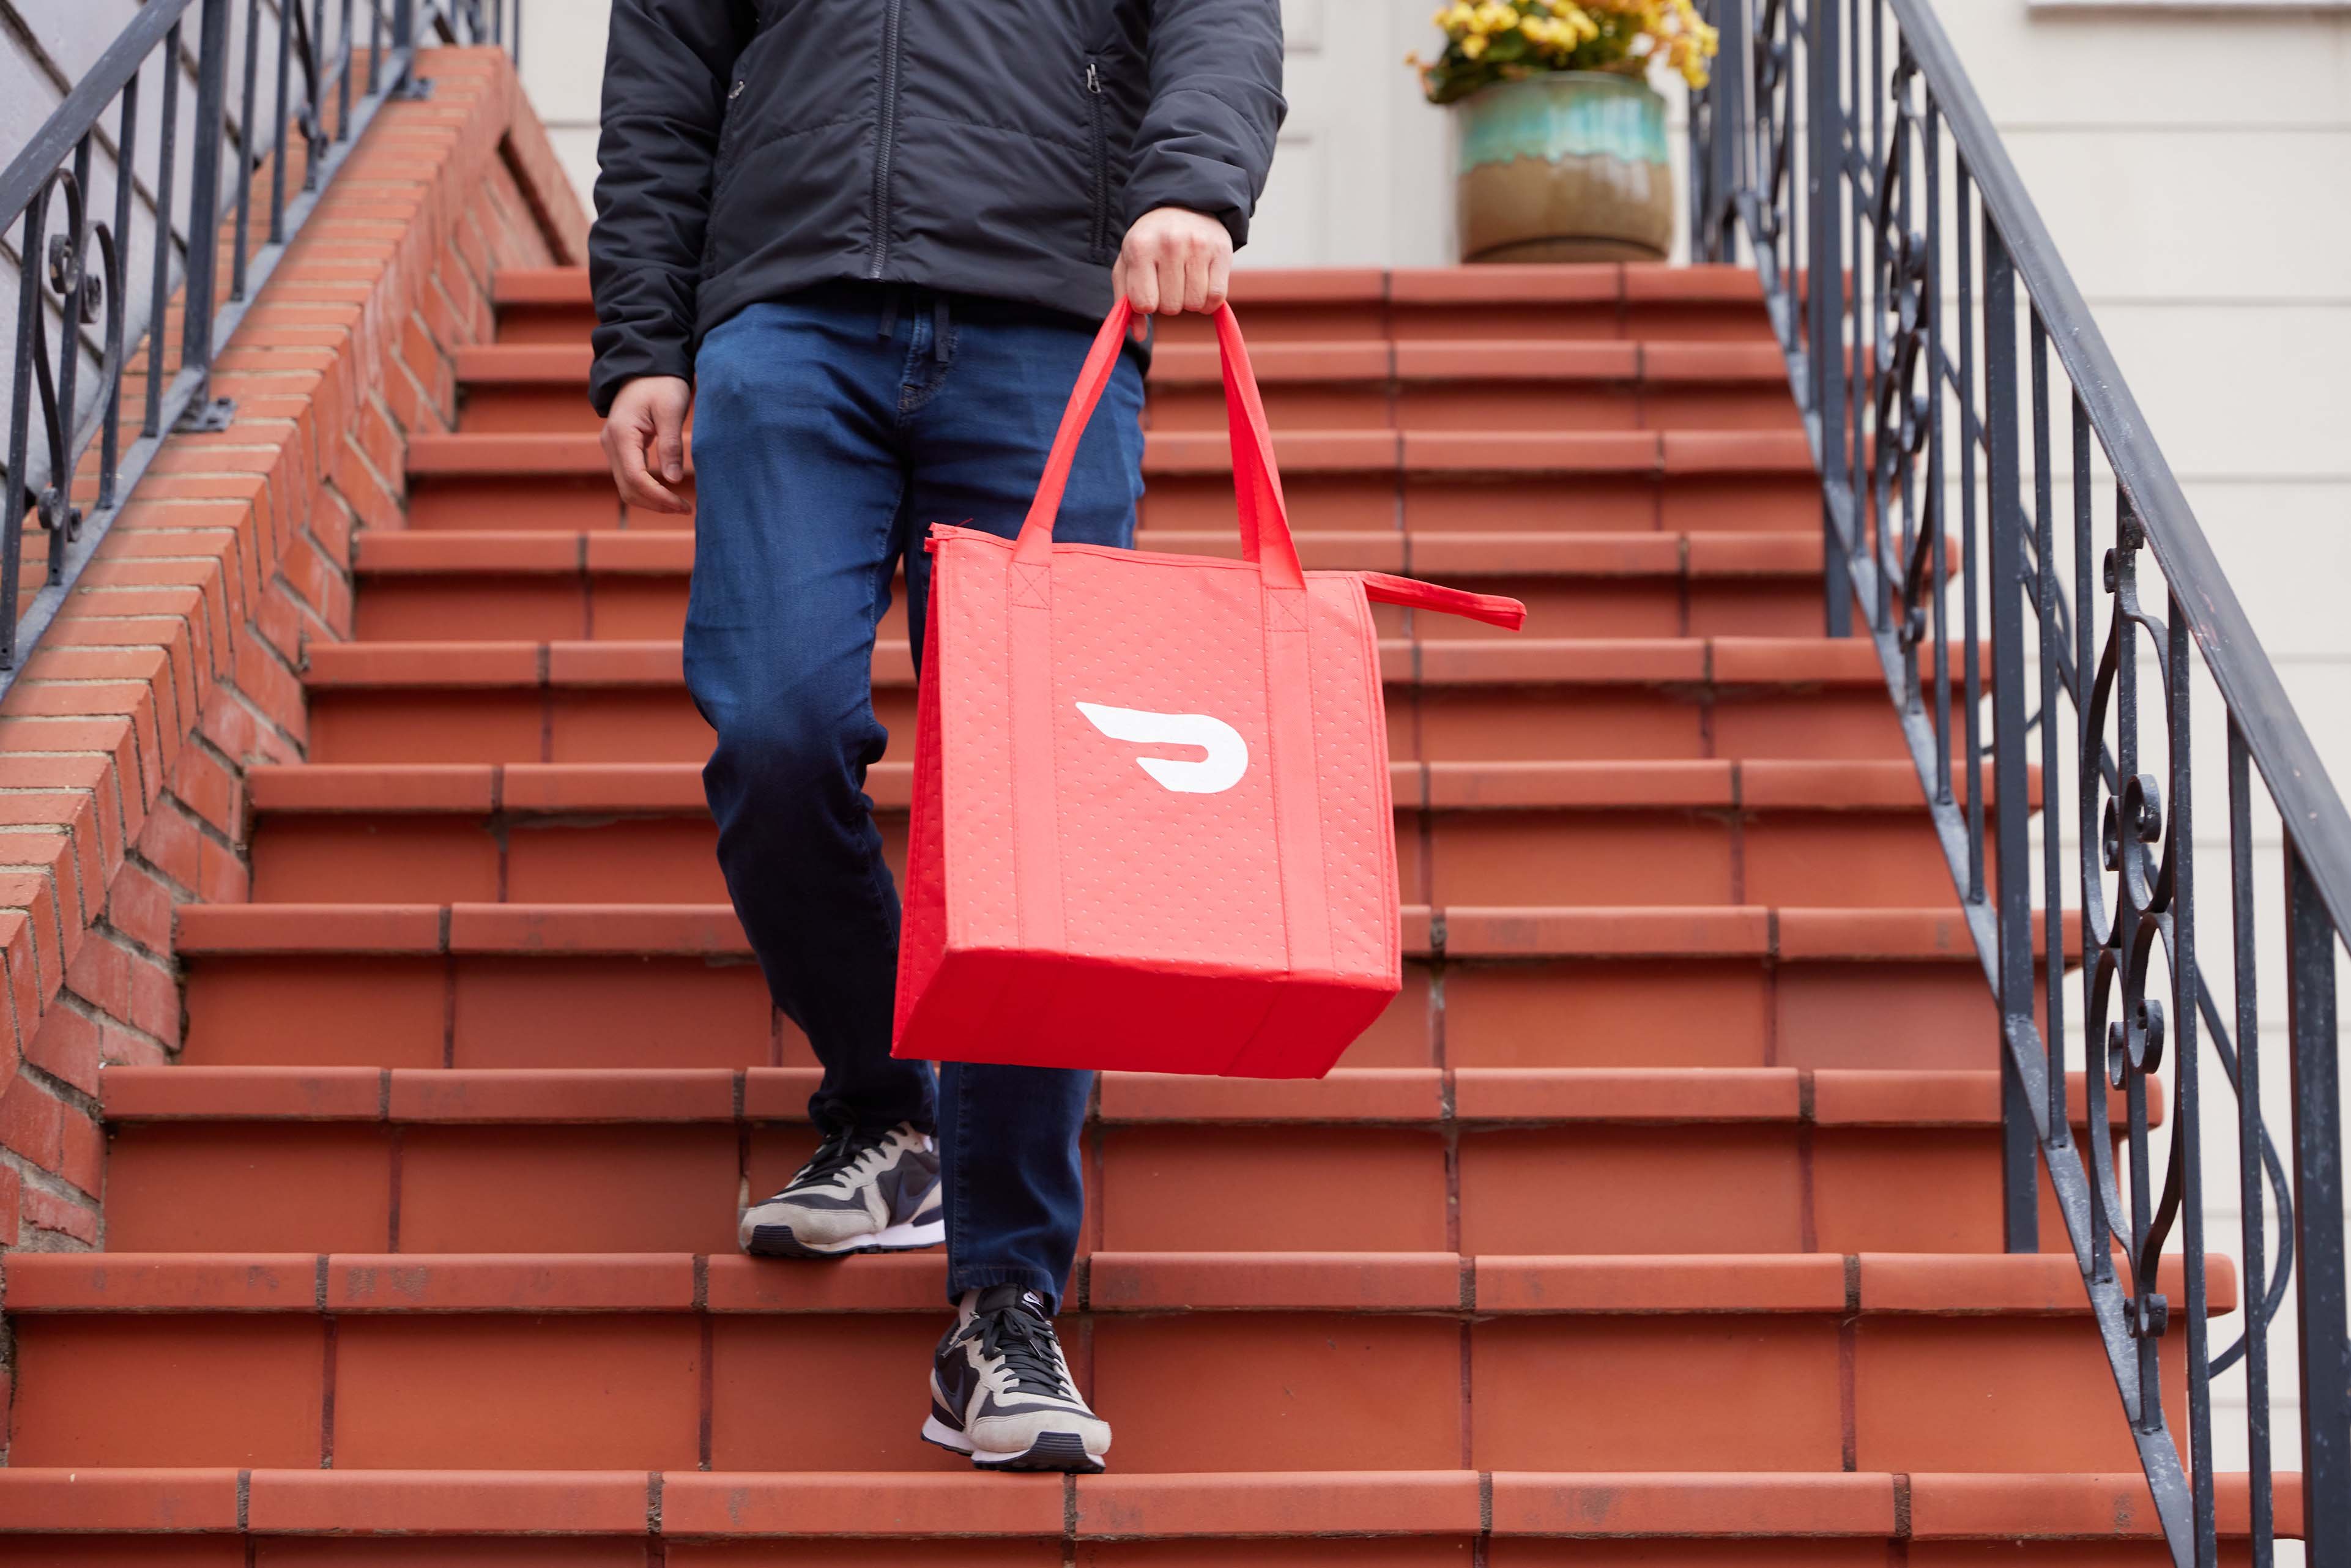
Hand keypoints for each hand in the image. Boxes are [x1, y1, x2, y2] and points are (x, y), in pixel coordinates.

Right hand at [600, 375, 692, 513]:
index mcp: (622, 433)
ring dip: (651, 500)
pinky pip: (629, 477)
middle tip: (686, 509)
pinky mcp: (619, 448)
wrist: (645, 366)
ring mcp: (612, 446)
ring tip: (679, 505)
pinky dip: (647, 490)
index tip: (684, 506)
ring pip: (626, 487)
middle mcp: (610, 442)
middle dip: (656, 504)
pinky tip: (667, 493)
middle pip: (628, 488)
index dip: (660, 497)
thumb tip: (674, 480)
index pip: (636, 478)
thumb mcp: (671, 410)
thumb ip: (671, 445)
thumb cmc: (662, 383)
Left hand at [1114, 206, 1233, 334]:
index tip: (1149, 291)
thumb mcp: (1128, 264)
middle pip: (1171, 307)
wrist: (1182, 205)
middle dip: (1168, 303)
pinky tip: (1202, 289)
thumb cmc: (1150, 243)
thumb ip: (1125, 301)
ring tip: (1185, 283)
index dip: (1147, 305)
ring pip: (1195, 304)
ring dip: (1190, 303)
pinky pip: (1217, 297)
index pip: (1144, 304)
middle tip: (1169, 284)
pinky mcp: (1222, 250)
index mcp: (1140, 247)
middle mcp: (1169, 244)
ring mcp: (1198, 246)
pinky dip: (1209, 303)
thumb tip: (1138, 335)